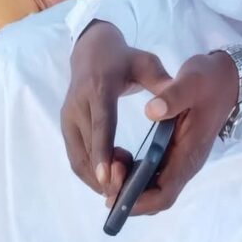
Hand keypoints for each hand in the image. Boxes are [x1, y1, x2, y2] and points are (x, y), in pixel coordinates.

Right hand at [60, 21, 169, 196]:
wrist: (91, 50)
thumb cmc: (123, 58)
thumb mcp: (146, 63)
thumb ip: (161, 82)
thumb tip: (176, 103)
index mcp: (99, 88)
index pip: (100, 124)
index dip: (103, 152)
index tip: (107, 177)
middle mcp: (78, 105)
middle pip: (87, 148)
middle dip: (104, 175)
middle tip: (126, 191)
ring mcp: (68, 117)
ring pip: (78, 159)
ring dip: (97, 178)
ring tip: (123, 182)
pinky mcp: (66, 126)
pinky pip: (76, 157)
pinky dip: (92, 172)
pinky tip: (113, 173)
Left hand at [124, 50, 240, 216]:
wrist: (227, 78)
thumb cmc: (209, 81)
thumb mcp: (191, 82)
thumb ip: (173, 97)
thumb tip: (151, 111)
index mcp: (189, 152)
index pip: (165, 193)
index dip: (139, 202)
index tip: (114, 197)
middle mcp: (186, 162)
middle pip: (157, 196)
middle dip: (131, 197)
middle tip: (105, 181)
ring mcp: (182, 158)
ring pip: (155, 186)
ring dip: (131, 185)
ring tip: (109, 168)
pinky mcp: (176, 150)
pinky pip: (155, 172)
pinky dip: (136, 173)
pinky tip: (120, 158)